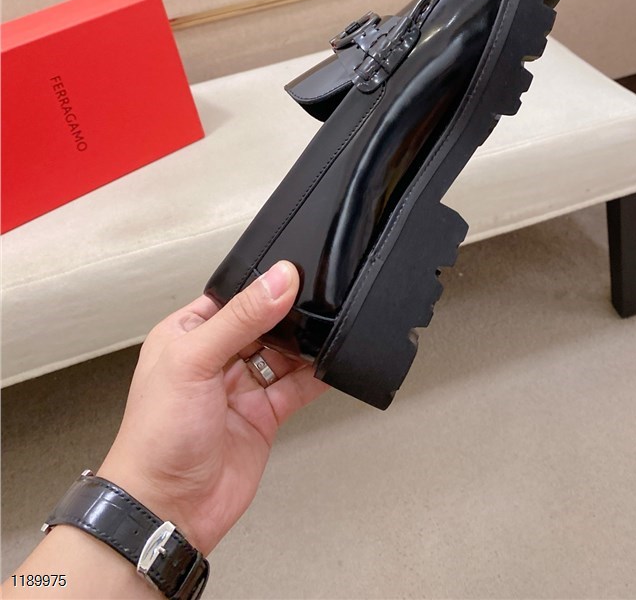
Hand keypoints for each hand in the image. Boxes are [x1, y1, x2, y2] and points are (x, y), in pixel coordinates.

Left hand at [98, 260, 327, 555]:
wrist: (168, 508)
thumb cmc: (156, 438)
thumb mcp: (194, 360)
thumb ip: (241, 318)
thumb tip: (278, 280)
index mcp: (186, 334)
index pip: (232, 297)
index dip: (262, 287)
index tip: (294, 275)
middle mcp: (214, 358)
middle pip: (263, 323)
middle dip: (289, 317)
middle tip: (317, 306)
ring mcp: (240, 388)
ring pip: (283, 353)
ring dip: (305, 345)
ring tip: (328, 332)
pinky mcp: (263, 415)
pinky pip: (296, 387)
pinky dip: (316, 376)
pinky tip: (330, 364)